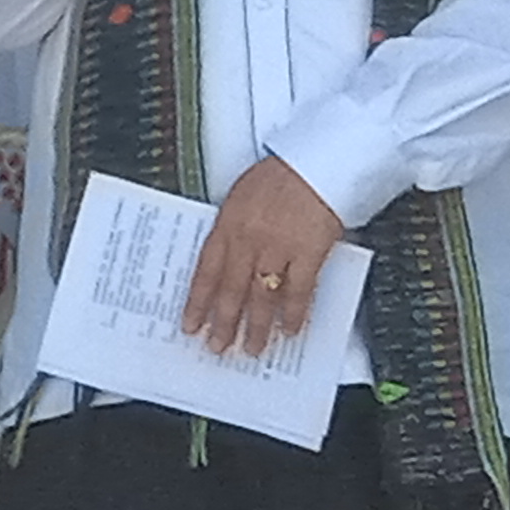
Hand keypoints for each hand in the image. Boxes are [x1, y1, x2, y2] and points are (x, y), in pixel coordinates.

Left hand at [183, 155, 344, 357]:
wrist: (319, 160)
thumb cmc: (282, 175)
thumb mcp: (241, 198)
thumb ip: (231, 230)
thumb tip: (223, 262)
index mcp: (227, 224)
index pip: (205, 272)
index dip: (197, 303)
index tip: (190, 325)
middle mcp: (248, 238)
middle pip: (231, 290)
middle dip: (224, 323)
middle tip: (217, 347)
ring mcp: (278, 246)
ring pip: (261, 295)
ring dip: (256, 326)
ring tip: (252, 349)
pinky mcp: (310, 250)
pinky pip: (299, 289)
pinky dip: (293, 313)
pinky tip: (289, 330)